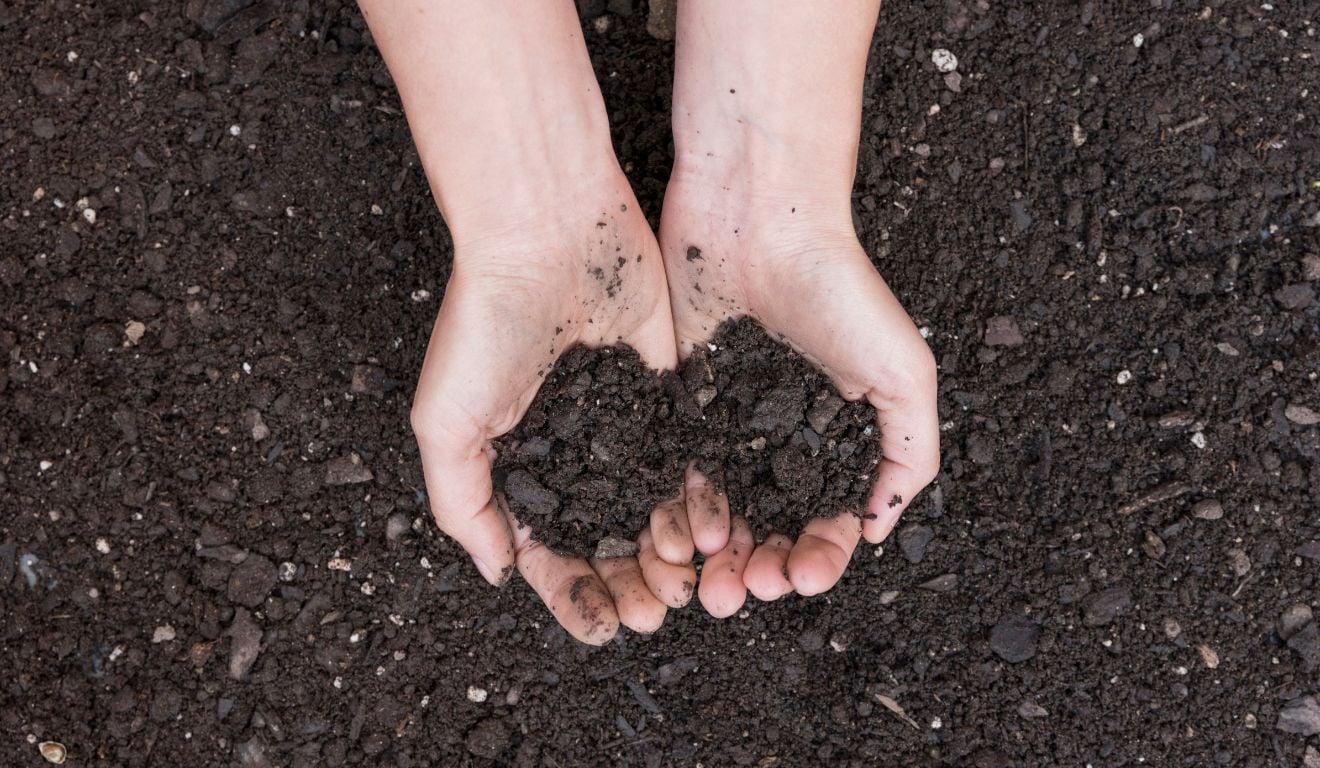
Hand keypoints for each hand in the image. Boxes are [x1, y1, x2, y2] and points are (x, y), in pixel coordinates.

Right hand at [410, 179, 678, 643]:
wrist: (548, 234)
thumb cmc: (484, 323)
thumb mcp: (444, 423)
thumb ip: (461, 504)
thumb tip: (499, 571)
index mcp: (519, 466)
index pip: (548, 552)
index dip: (573, 595)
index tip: (600, 627)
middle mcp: (575, 453)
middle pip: (608, 541)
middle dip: (629, 585)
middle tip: (653, 612)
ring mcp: (624, 426)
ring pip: (653, 511)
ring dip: (667, 557)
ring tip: (685, 584)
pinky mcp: (670, 395)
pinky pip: (689, 462)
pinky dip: (698, 504)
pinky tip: (710, 534)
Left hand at [655, 170, 939, 613]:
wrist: (758, 219)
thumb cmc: (840, 288)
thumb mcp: (904, 372)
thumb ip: (909, 453)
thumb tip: (882, 526)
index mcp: (836, 437)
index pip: (829, 520)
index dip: (820, 557)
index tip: (804, 576)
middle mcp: (781, 439)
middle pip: (771, 528)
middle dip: (763, 569)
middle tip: (749, 590)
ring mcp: (728, 424)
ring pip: (721, 514)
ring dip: (719, 559)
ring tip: (711, 585)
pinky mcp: (680, 404)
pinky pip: (677, 474)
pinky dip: (680, 515)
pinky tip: (680, 541)